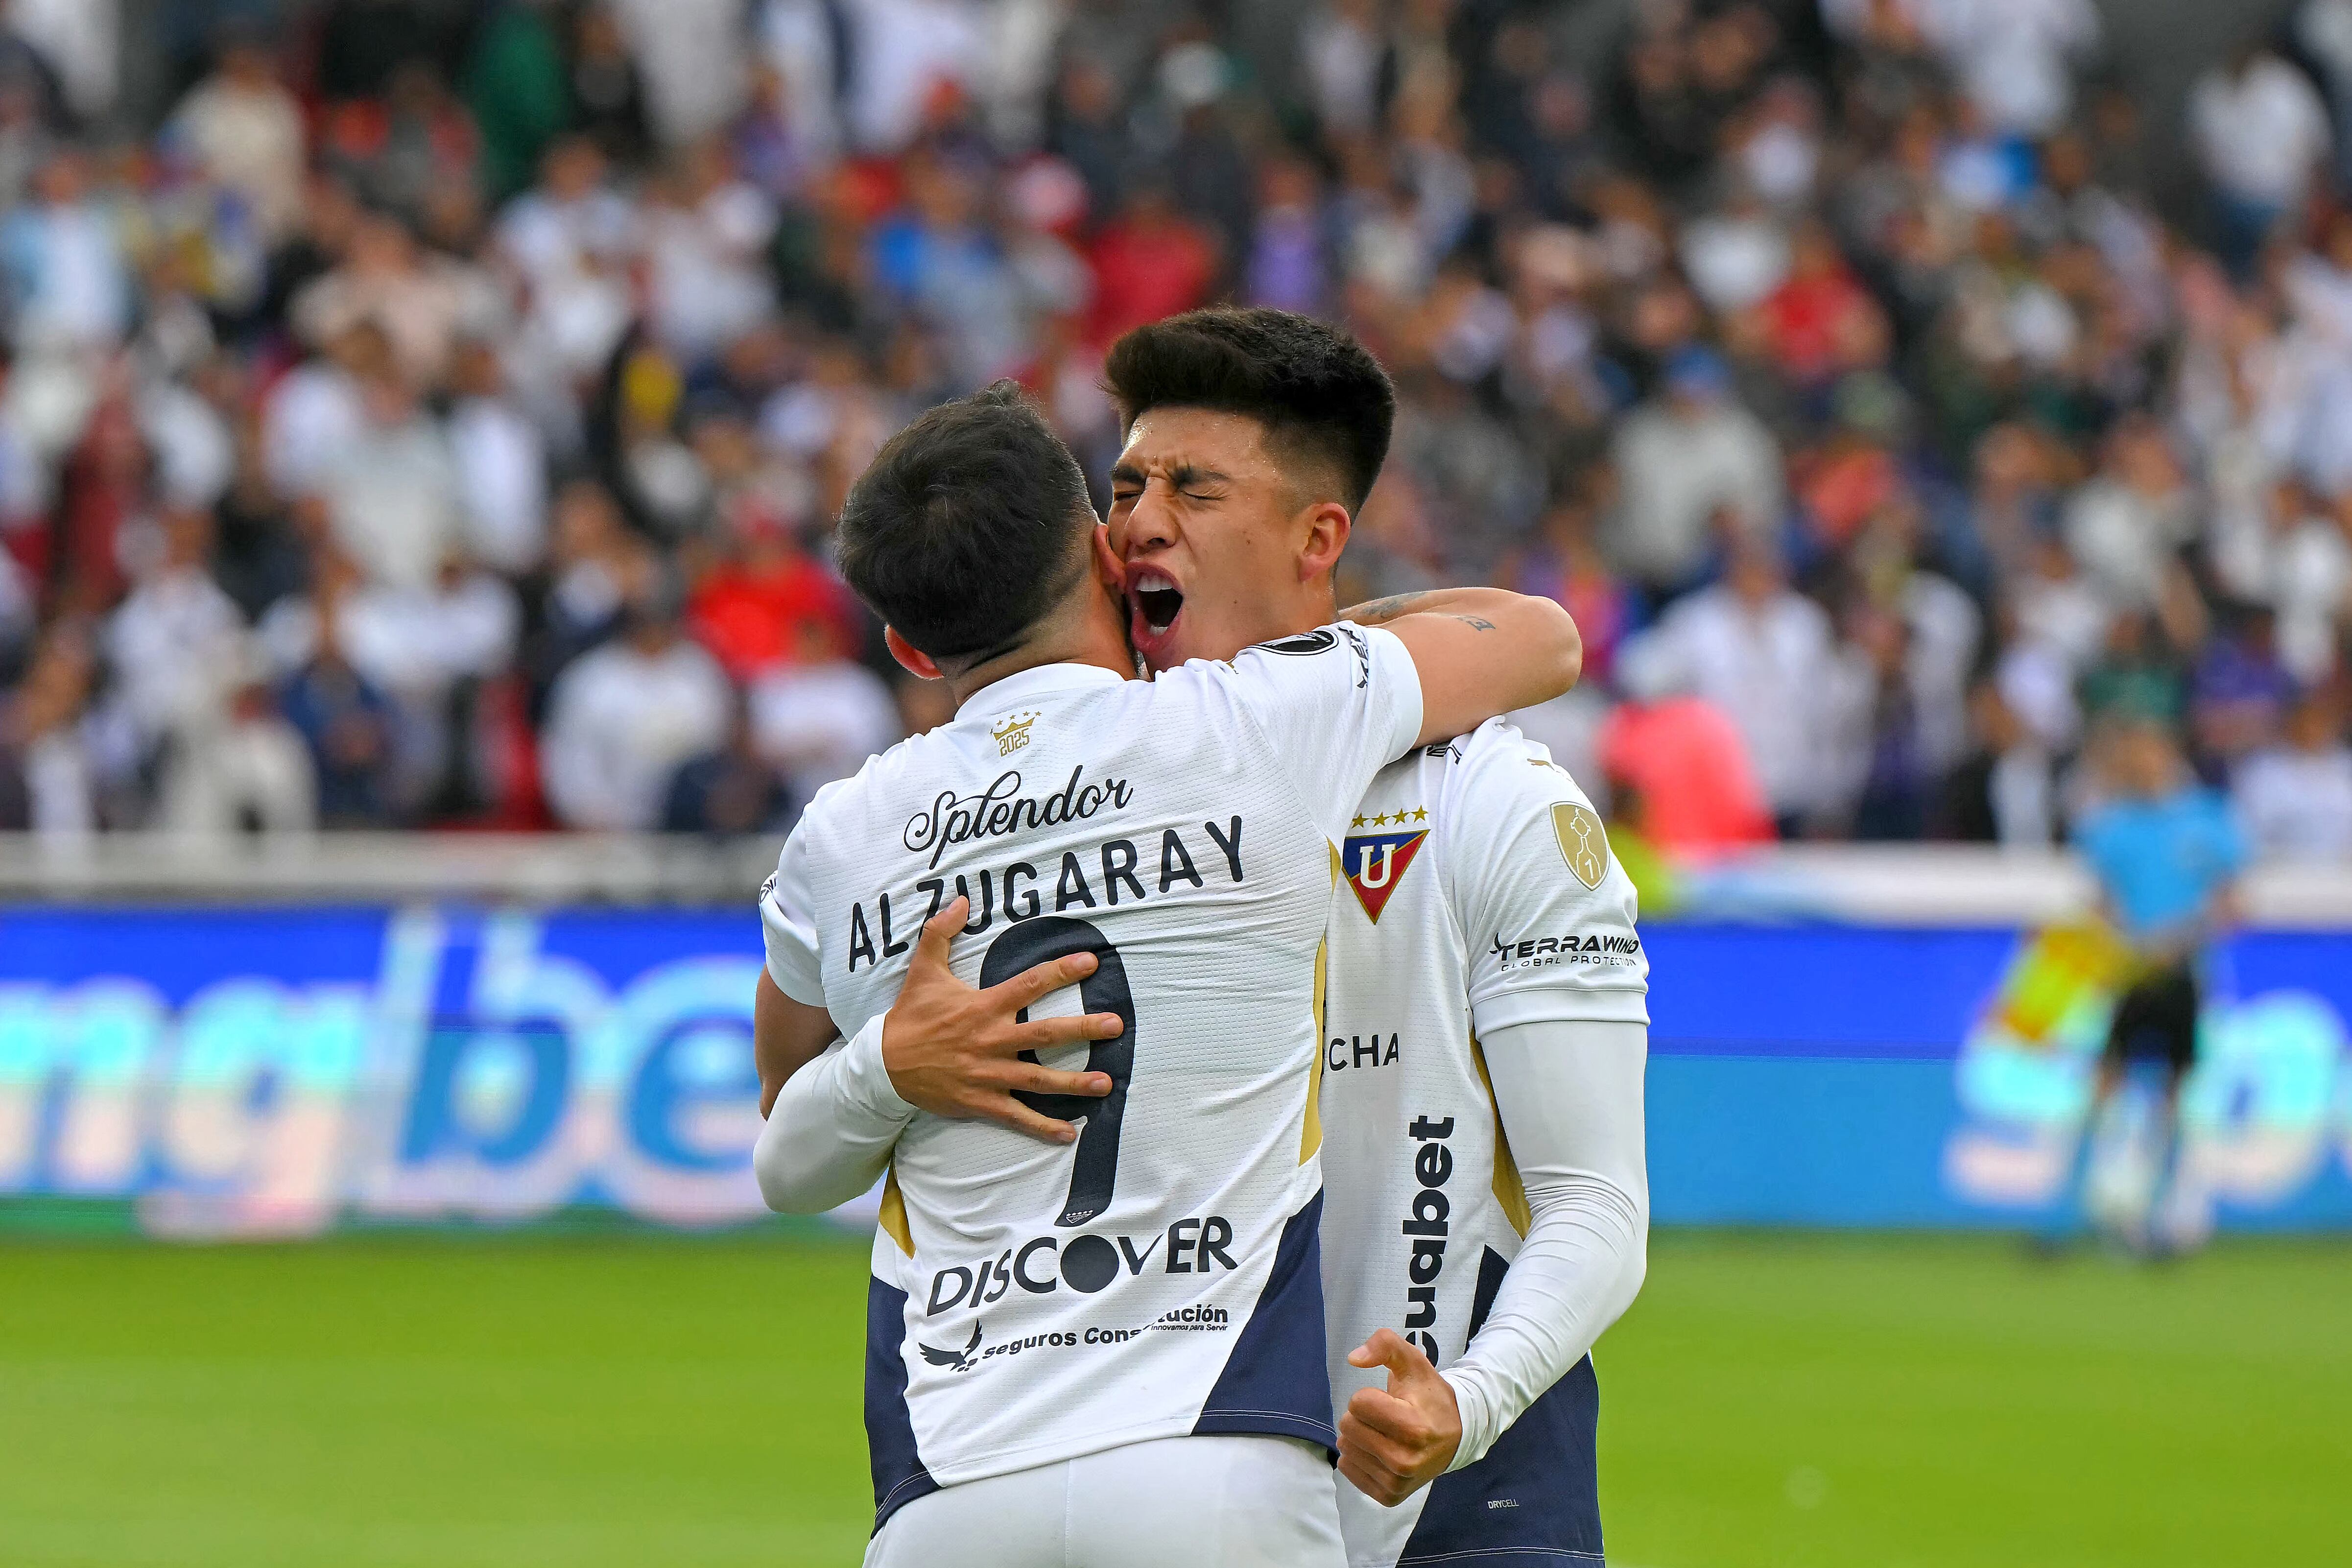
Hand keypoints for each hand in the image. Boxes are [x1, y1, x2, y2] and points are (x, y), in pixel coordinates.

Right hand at [882, 895, 1120, 1141]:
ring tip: (1107, 1083)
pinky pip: (1017, 1116)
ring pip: (1039, 1079)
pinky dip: (1042, 1127)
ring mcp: (989, 1074)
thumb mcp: (923, 971)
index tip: (1091, 963)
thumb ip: (940, 933)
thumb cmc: (910, 1017)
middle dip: (1083, 1029)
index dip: (1062, 971)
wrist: (883, 1065)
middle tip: (1116, 1025)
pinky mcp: (981, 1101)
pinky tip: (1069, 1134)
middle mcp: (992, 1040)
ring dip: (1074, 1083)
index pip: (1030, 984)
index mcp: (984, 1006)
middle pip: (1046, 1033)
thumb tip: (959, 900)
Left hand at [1338, 1329, 1462, 1506]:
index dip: (1369, 1395)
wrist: (1456, 1436)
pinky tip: (1379, 1451)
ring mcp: (1397, 1482)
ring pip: (1346, 1448)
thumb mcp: (1413, 1362)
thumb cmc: (1429, 1397)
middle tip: (1386, 1417)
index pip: (1358, 1403)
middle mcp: (1405, 1460)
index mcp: (1414, 1427)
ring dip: (1359, 1436)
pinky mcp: (1389, 1496)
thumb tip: (1354, 1358)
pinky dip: (1358, 1456)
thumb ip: (1385, 1344)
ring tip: (1385, 1433)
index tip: (1390, 1400)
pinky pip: (1347, 1469)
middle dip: (1361, 1415)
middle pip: (1348, 1427)